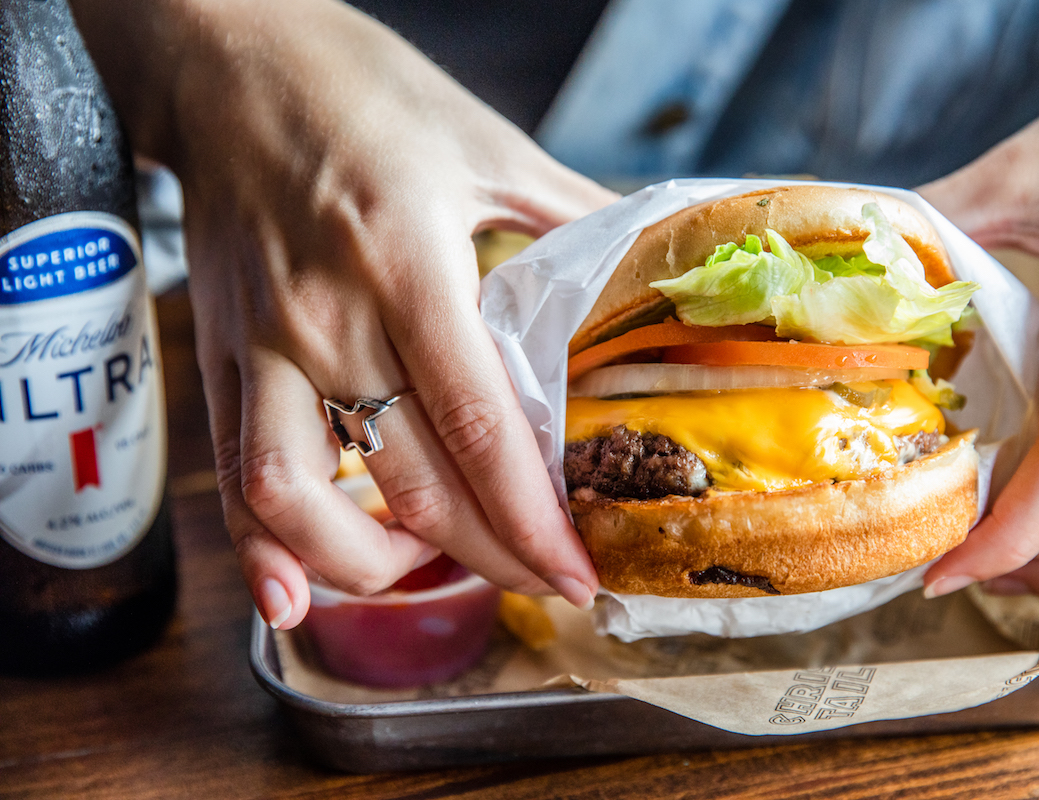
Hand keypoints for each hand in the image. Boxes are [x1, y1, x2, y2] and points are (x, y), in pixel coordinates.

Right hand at [73, 0, 616, 626]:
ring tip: (435, 566)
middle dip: (490, 556)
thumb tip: (649, 274)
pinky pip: (227, 475)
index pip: (478, 425)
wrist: (230, 60)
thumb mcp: (488, 144)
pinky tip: (294, 598)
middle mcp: (327, 318)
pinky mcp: (217, 355)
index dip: (531, 517)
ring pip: (301, 501)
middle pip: (412, 483)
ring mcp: (261, 344)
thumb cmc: (364, 92)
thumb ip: (574, 219)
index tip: (576, 569)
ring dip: (375, 566)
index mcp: (407, 261)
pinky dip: (257, 549)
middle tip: (544, 583)